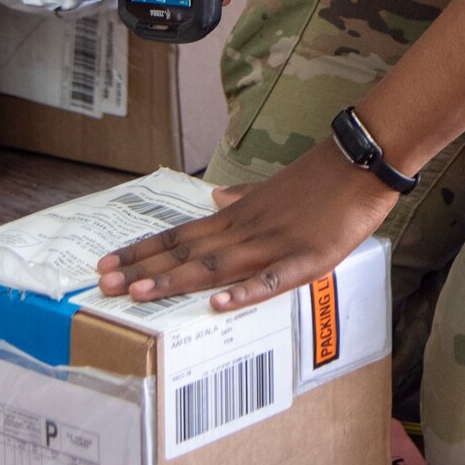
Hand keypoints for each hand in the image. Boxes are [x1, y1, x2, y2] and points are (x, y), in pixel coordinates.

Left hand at [96, 140, 397, 310]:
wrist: (361, 161)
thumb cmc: (319, 178)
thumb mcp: (272, 187)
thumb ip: (242, 197)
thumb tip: (215, 198)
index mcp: (238, 215)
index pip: (180, 234)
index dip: (144, 250)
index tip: (109, 263)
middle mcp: (247, 228)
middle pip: (187, 251)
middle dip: (144, 269)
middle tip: (103, 284)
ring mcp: (274, 243)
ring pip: (216, 264)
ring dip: (177, 280)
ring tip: (140, 294)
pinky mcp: (306, 257)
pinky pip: (271, 279)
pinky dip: (245, 291)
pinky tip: (219, 303)